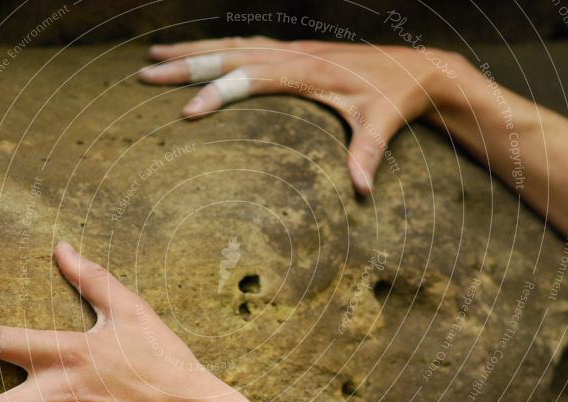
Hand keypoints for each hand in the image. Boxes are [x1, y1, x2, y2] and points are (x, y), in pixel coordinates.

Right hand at [139, 36, 464, 193]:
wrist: (421, 69)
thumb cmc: (397, 99)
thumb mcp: (383, 125)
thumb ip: (367, 154)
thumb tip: (361, 190)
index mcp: (309, 71)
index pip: (252, 79)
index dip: (218, 93)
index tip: (187, 112)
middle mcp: (295, 54)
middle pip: (230, 55)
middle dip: (186, 65)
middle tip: (146, 74)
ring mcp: (294, 50)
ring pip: (234, 45)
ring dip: (194, 50)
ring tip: (156, 56)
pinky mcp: (296, 52)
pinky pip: (248, 45)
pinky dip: (218, 47)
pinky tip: (201, 52)